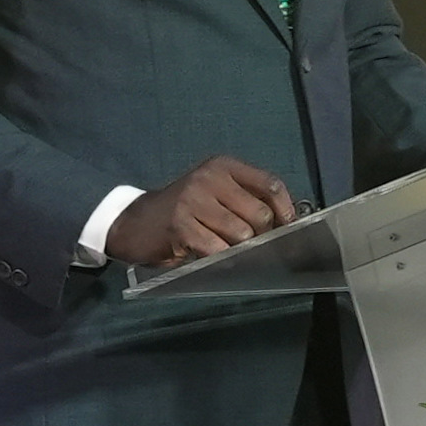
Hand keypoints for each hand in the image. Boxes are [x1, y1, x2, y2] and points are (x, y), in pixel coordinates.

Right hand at [108, 157, 302, 269]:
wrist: (138, 222)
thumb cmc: (185, 210)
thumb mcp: (215, 193)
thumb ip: (247, 199)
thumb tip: (286, 222)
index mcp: (223, 166)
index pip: (270, 184)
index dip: (285, 210)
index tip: (287, 228)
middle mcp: (209, 178)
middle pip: (260, 213)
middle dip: (262, 236)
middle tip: (252, 245)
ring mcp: (193, 200)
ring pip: (242, 234)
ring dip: (240, 250)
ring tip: (227, 249)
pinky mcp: (181, 226)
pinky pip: (218, 249)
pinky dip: (221, 259)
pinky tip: (211, 255)